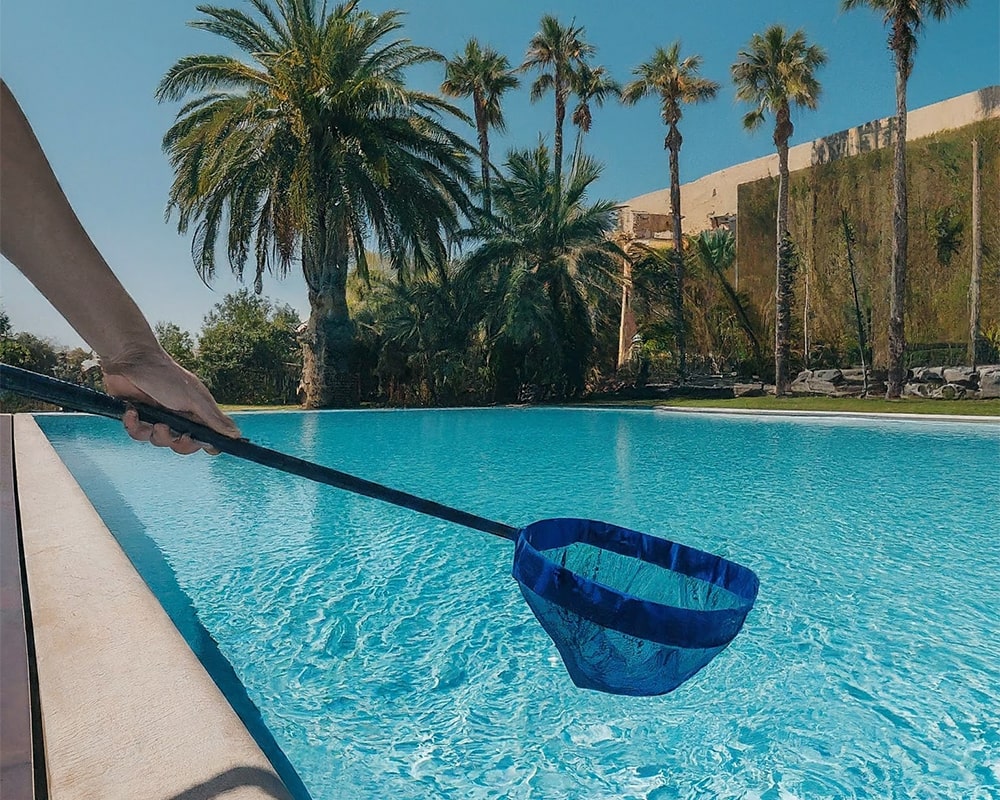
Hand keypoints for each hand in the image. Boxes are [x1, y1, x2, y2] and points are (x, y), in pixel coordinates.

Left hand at [101, 346, 240, 455]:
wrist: (131, 359)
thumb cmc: (166, 375)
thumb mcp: (194, 399)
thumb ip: (214, 420)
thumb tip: (237, 435)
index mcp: (196, 413)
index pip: (206, 438)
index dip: (203, 444)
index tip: (200, 442)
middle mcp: (179, 417)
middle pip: (182, 445)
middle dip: (176, 442)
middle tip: (171, 431)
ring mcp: (158, 418)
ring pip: (158, 441)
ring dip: (153, 433)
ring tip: (151, 419)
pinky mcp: (138, 418)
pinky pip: (137, 434)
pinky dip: (133, 425)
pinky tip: (133, 412)